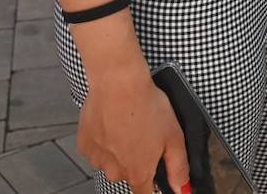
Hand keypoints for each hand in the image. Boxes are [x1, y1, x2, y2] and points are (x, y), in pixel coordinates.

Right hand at [77, 66, 190, 193]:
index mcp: (138, 172)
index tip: (154, 172)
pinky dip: (106, 138)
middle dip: (138, 158)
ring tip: (130, 123)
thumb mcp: (174, 135)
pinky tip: (114, 120)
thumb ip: (178, 166)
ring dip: (120, 148)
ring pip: (112, 160)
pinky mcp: (84, 144)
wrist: (118, 83)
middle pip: (129, 173)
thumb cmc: (147, 105)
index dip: (153, 185)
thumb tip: (182, 188)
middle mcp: (115, 171)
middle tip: (145, 132)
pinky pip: (98, 147)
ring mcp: (97, 159)